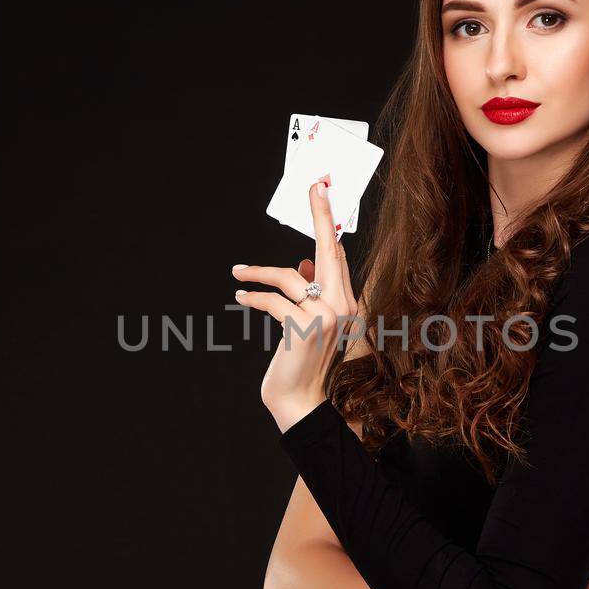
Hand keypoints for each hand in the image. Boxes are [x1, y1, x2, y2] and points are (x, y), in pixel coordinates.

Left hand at [232, 176, 359, 432]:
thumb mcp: (309, 324)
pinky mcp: (304, 327)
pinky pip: (274, 299)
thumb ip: (311, 293)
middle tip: (313, 186)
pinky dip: (253, 296)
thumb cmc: (301, 363)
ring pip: (290, 276)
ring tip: (239, 273)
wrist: (300, 403)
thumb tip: (302, 264)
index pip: (340, 256)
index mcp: (349, 305)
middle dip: (321, 215)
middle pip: (330, 251)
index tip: (323, 193)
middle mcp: (345, 307)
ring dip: (258, 272)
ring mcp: (327, 316)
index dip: (330, 223)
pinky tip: (241, 297)